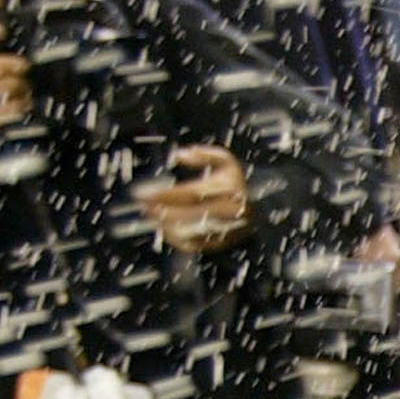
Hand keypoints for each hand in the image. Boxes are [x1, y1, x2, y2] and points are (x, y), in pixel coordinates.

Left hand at [134, 144, 252, 251]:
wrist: (256, 213)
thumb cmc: (234, 185)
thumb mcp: (226, 162)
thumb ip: (205, 154)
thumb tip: (180, 154)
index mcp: (228, 190)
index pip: (190, 193)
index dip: (165, 194)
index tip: (145, 193)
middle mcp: (227, 211)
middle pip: (187, 213)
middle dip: (161, 211)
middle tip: (143, 206)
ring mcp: (224, 230)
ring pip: (189, 231)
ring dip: (165, 225)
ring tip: (150, 217)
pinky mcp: (220, 244)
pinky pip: (194, 245)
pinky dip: (176, 239)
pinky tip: (164, 229)